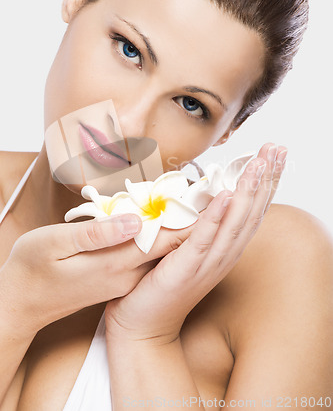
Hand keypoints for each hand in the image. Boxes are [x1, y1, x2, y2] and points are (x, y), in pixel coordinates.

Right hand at [0, 210, 196, 337]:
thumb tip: (135, 221)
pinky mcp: (117, 282)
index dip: (185, 220)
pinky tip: (159, 222)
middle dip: (184, 221)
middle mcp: (124, 276)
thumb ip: (97, 234)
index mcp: (113, 264)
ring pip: (156, 253)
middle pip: (164, 246)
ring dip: (172, 229)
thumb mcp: (55, 244)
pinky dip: (156, 239)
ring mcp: (122, 282)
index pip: (161, 241)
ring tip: (189, 202)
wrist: (20, 306)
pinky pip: (144, 259)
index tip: (205, 200)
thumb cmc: (31, 269)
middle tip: (204, 194)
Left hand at [104, 143, 286, 342]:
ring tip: (258, 164)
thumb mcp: (187, 249)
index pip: (252, 209)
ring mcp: (207, 263)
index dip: (266, 181)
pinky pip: (203, 240)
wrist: (144, 326)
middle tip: (278, 148)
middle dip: (266, 178)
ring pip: (234, 223)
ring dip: (247, 192)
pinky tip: (226, 196)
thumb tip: (202, 195)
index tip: (275, 153)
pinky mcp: (185, 269)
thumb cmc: (162, 284)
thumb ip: (199, 226)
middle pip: (252, 212)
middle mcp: (223, 255)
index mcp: (225, 248)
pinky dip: (217, 218)